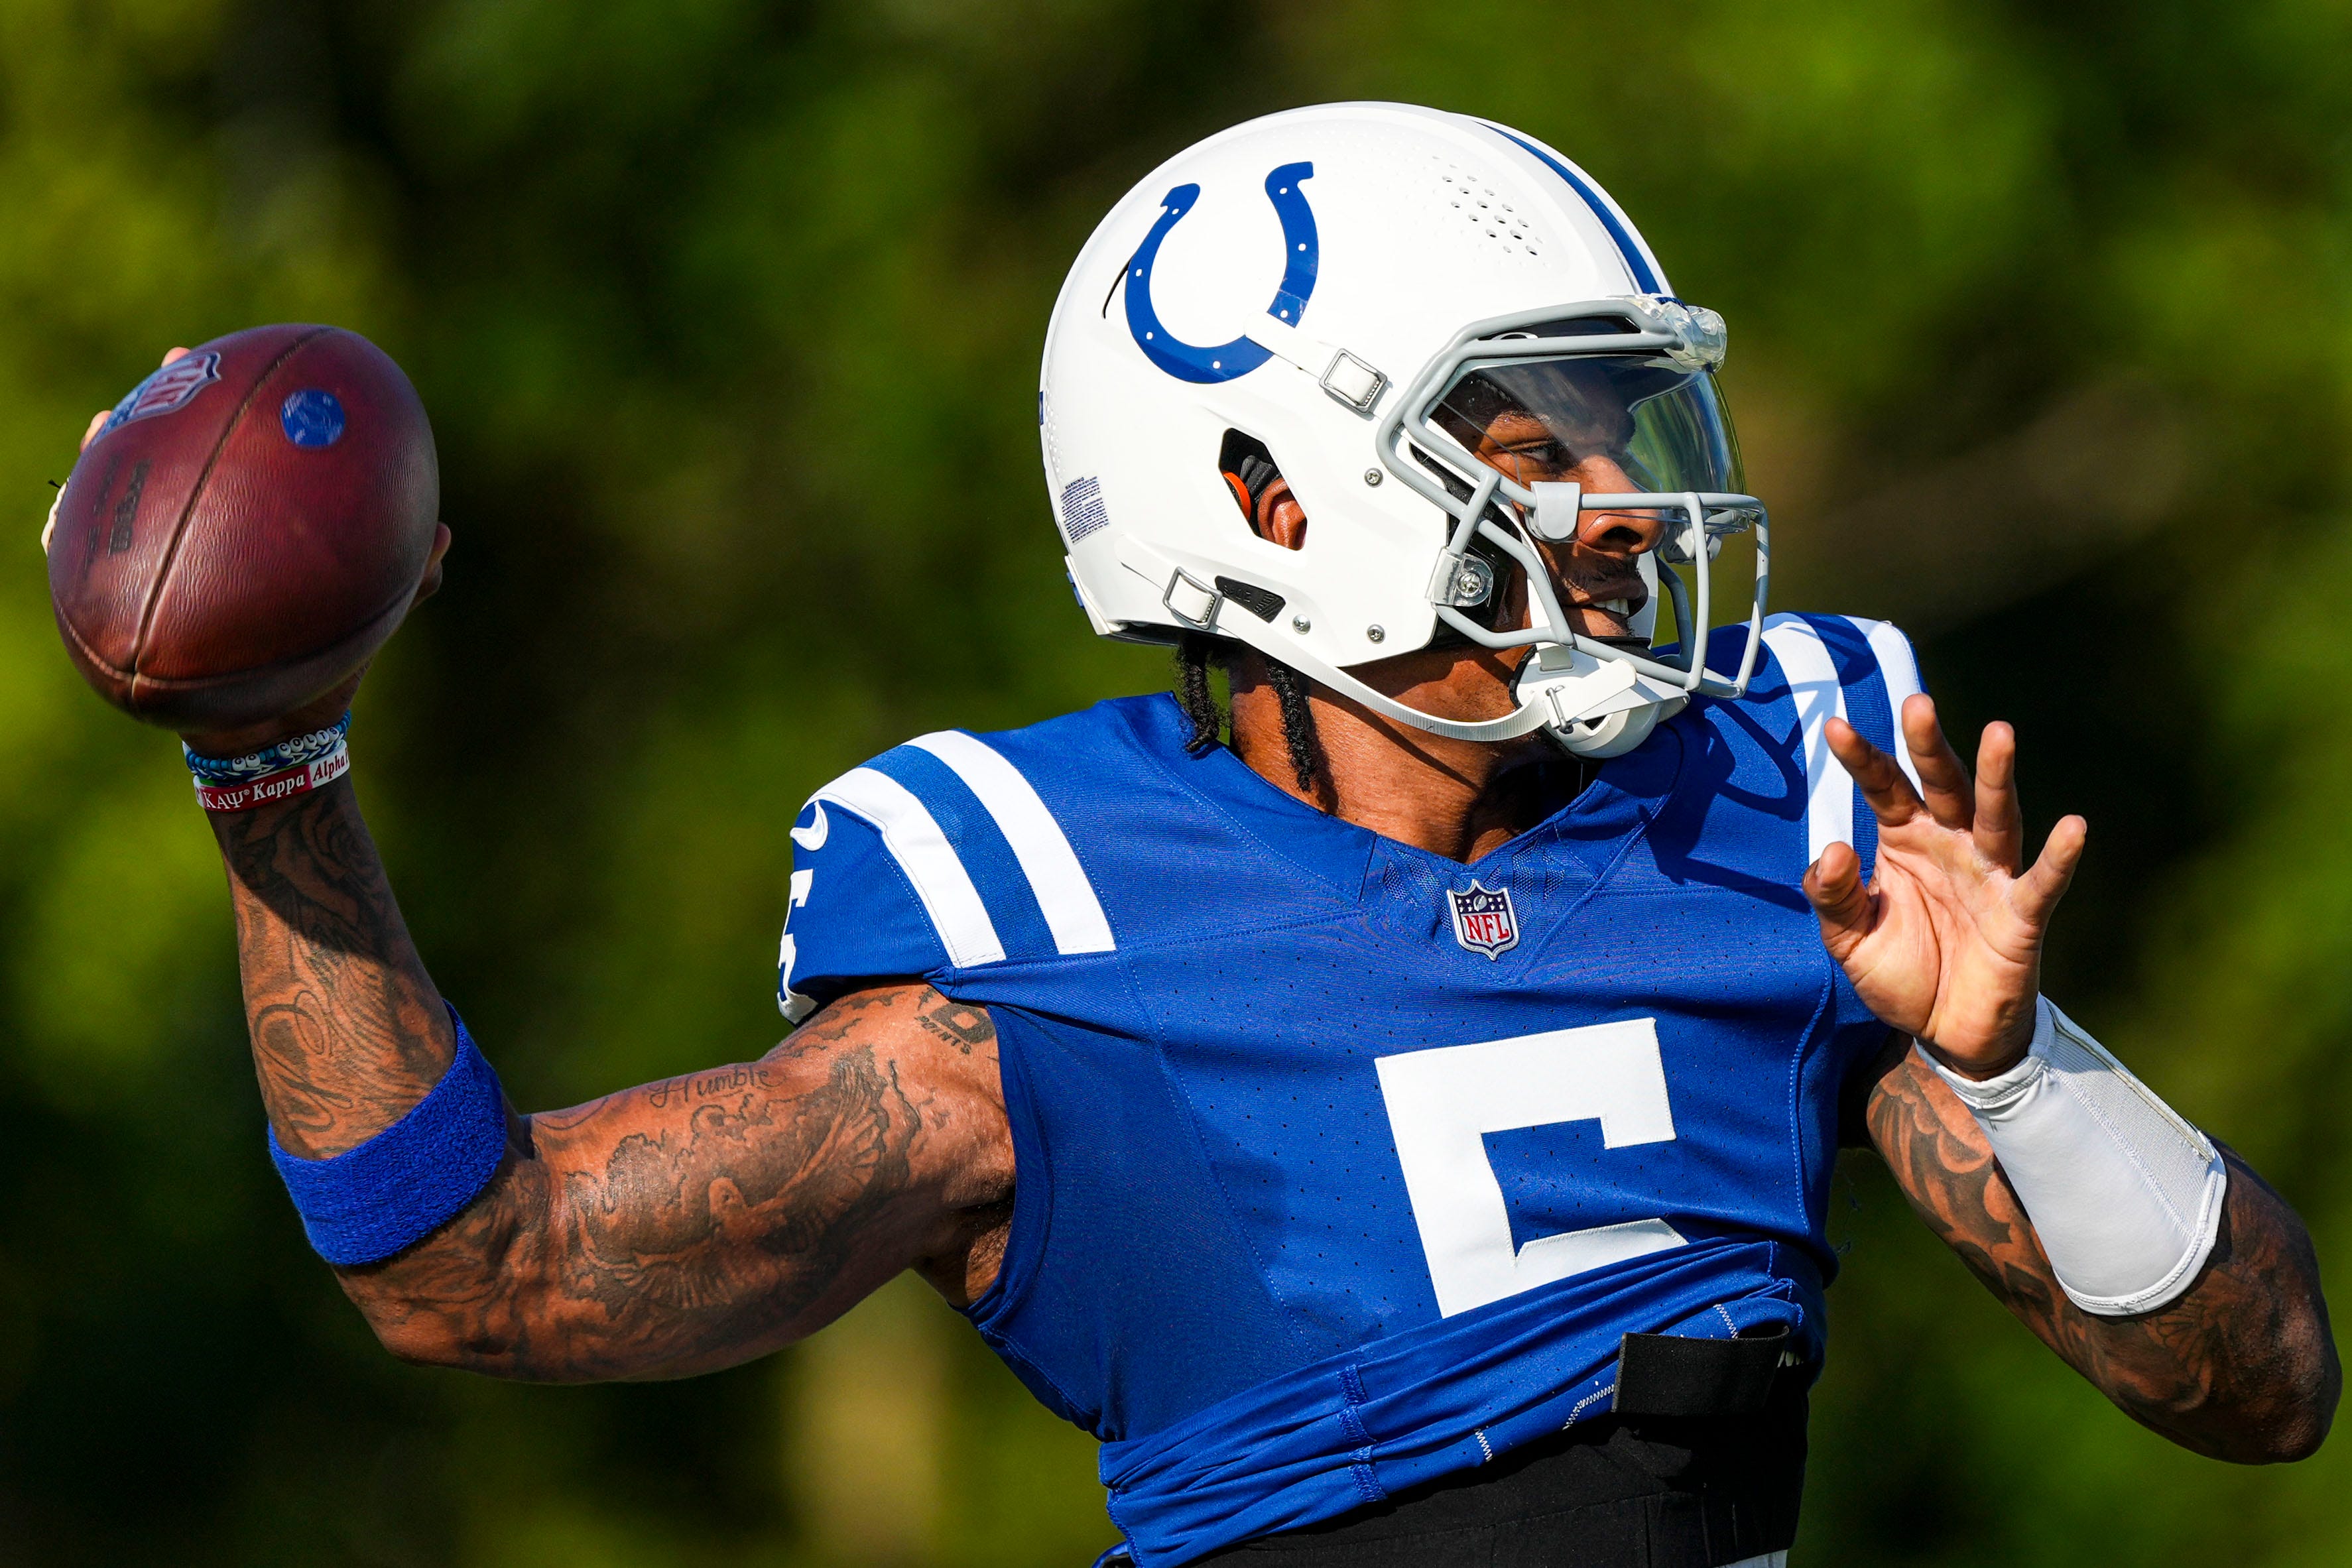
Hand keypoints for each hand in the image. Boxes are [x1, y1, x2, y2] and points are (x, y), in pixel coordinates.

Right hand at [83, 349, 454, 757]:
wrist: (288, 729)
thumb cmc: (331, 665)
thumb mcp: (375, 613)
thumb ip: (408, 576)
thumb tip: (441, 536)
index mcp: (275, 528)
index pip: (258, 451)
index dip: (249, 403)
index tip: (254, 362)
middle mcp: (224, 531)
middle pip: (189, 453)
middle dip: (175, 408)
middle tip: (172, 369)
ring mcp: (179, 560)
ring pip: (133, 497)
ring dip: (112, 460)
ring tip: (102, 428)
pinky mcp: (143, 600)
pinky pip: (96, 565)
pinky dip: (76, 541)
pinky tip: (59, 524)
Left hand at [1802, 695, 2085, 1077]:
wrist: (1945, 1033)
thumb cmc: (1902, 973)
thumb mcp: (1849, 940)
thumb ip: (1833, 896)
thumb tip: (1833, 849)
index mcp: (1905, 839)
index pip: (1884, 788)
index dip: (1862, 759)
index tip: (1834, 726)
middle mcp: (1951, 844)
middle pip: (1943, 785)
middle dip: (1931, 746)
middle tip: (1917, 703)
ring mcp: (1990, 874)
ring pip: (1996, 817)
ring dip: (1997, 778)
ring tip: (1999, 733)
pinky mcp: (2021, 915)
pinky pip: (2043, 882)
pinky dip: (2059, 857)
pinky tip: (2074, 826)